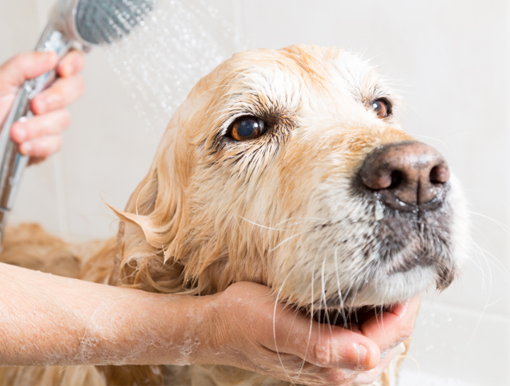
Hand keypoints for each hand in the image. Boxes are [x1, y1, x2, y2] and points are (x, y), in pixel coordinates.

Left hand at [0, 50, 84, 169]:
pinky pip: (55, 143)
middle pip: (76, 88)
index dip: (73, 63)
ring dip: (36, 127)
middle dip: (56, 98)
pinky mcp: (48, 143)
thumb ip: (22, 64)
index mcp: (40, 76)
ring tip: (14, 132)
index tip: (61, 69)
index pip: (71, 62)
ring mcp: (50, 120)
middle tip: (34, 105)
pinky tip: (21, 145)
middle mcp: (50, 96)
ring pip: (62, 119)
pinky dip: (37, 144)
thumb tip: (50, 56)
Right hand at [199, 282, 417, 385]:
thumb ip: (324, 346)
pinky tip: (363, 287)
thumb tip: (369, 356)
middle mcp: (342, 370)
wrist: (215, 326)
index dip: (407, 298)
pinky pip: (364, 329)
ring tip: (388, 269)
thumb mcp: (278, 326)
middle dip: (401, 299)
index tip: (412, 263)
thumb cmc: (241, 322)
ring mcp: (336, 361)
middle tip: (404, 258)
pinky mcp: (328, 350)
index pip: (394, 332)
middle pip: (394, 334)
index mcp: (336, 367)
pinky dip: (370, 308)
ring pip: (382, 332)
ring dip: (387, 303)